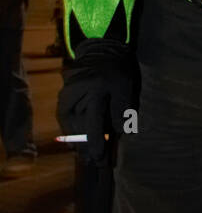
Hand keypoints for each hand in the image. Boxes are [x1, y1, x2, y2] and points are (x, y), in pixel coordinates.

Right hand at [57, 40, 137, 166]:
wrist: (100, 50)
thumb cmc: (116, 69)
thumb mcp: (126, 85)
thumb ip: (123, 108)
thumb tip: (118, 132)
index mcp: (95, 90)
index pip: (93, 122)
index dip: (96, 142)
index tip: (99, 157)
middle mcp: (77, 94)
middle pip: (78, 127)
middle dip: (85, 146)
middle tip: (93, 161)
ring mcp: (67, 95)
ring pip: (70, 125)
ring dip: (77, 141)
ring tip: (85, 156)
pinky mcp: (63, 97)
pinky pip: (66, 118)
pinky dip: (71, 131)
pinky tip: (77, 142)